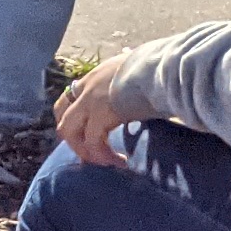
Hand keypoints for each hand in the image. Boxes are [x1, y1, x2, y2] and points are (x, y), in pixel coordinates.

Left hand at [51, 46, 159, 167]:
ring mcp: (90, 100)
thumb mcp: (140, 70)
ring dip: (87, 152)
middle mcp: (88, 87)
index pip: (69, 98)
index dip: (72, 119)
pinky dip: (103, 155)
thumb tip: (149, 86)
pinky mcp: (100, 114)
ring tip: (107, 162)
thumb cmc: (163, 68)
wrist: (167, 68)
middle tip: (91, 155)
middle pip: (63, 118)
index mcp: (96, 76)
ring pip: (71, 133)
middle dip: (74, 140)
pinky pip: (93, 142)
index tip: (84, 134)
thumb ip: (133, 80)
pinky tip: (121, 161)